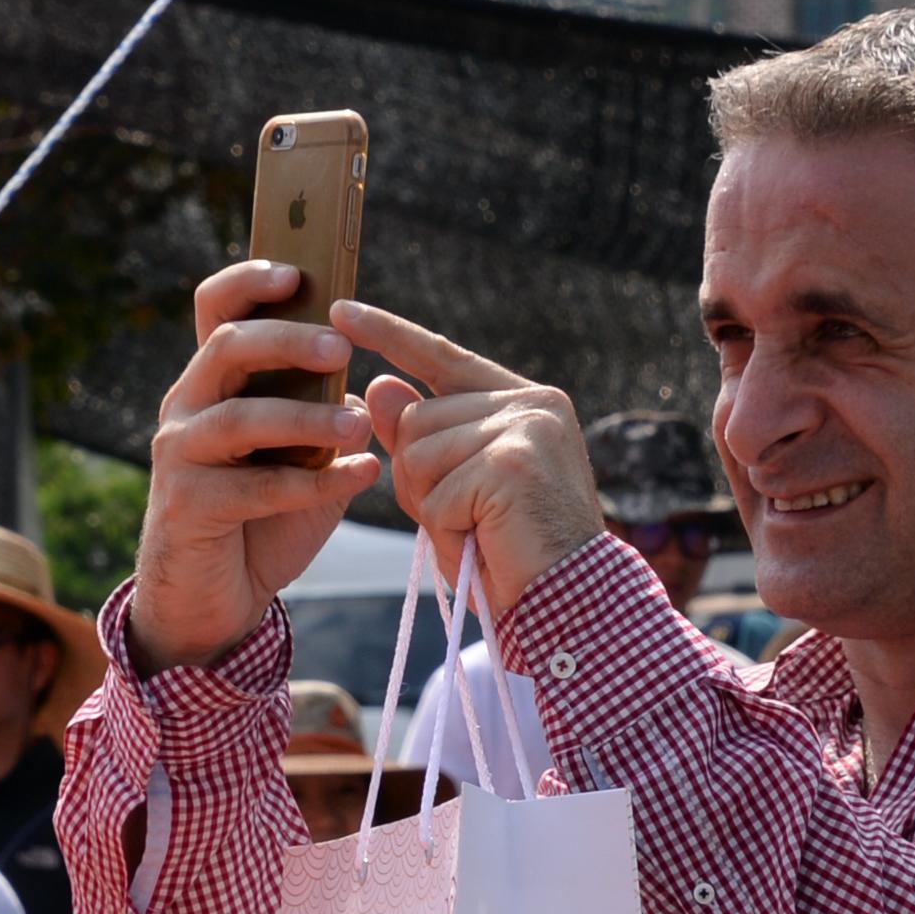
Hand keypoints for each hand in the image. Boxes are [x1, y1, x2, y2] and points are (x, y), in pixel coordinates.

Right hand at [128, 262, 382, 672]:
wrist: (218, 598)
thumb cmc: (263, 516)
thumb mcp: (303, 456)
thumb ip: (328, 416)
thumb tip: (366, 396)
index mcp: (215, 382)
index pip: (217, 308)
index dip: (250, 280)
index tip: (299, 273)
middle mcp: (188, 407)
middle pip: (230, 347)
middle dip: (290, 342)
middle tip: (341, 348)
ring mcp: (181, 455)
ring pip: (242, 417)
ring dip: (309, 418)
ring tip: (360, 430)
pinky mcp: (189, 505)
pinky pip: (258, 487)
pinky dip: (317, 484)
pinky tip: (364, 478)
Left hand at [341, 300, 602, 616]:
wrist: (572, 603)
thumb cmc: (514, 553)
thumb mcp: (455, 489)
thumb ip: (418, 440)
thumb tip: (378, 384)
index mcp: (525, 401)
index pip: (442, 356)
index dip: (388, 333)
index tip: (342, 310)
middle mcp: (531, 404)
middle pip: (416, 419)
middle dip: (418, 478)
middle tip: (466, 518)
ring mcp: (525, 429)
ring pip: (418, 453)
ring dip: (433, 506)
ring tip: (481, 531)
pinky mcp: (511, 463)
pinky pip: (438, 492)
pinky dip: (449, 528)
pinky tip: (487, 541)